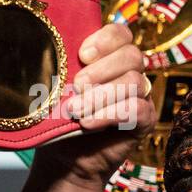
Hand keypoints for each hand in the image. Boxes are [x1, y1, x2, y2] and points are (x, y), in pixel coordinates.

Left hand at [28, 23, 155, 190]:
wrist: (64, 158)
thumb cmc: (58, 118)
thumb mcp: (56, 86)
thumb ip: (62, 65)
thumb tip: (46, 50)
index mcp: (109, 57)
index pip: (121, 34)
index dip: (105, 40)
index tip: (81, 55)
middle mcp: (130, 72)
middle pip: (132, 56)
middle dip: (102, 70)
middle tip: (77, 86)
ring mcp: (141, 96)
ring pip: (135, 81)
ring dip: (102, 95)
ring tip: (75, 110)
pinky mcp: (145, 119)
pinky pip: (138, 108)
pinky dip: (110, 114)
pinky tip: (88, 123)